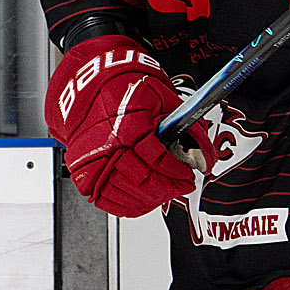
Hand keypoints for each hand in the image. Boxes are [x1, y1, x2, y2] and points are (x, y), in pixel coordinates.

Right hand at [45, 35, 214, 216]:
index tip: (189, 176)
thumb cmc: (126, 89)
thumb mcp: (164, 100)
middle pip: (144, 181)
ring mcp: (92, 160)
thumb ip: (188, 129)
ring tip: (165, 192)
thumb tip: (207, 157)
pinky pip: (106, 200)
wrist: (91, 84)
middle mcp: (108, 144)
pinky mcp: (83, 172)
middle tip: (182, 187)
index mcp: (129, 124)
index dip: (178, 173)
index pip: (158, 160)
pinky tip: (143, 199)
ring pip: (126, 195)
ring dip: (151, 199)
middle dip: (169, 189)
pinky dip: (127, 205)